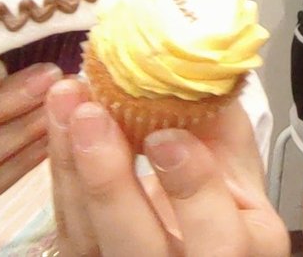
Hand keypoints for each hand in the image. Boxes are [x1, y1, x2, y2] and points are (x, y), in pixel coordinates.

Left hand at [46, 79, 287, 256]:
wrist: (190, 241)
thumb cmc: (226, 200)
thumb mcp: (242, 168)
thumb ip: (227, 128)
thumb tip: (205, 64)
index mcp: (240, 256)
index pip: (218, 239)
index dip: (192, 189)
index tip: (165, 136)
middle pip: (137, 250)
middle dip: (109, 183)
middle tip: (91, 115)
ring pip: (86, 238)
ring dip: (70, 165)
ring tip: (65, 101)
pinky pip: (66, 224)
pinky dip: (60, 170)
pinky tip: (60, 121)